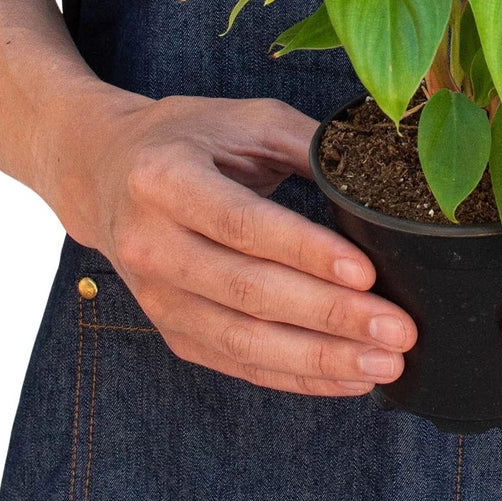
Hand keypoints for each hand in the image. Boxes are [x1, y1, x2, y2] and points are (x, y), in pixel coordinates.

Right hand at [47, 91, 417, 396]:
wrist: (104, 172)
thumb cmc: (189, 138)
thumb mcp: (246, 120)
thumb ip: (310, 144)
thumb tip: (385, 174)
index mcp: (166, 179)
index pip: (243, 224)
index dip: (306, 253)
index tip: (367, 273)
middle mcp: (151, 243)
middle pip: (248, 291)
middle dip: (330, 316)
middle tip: (397, 330)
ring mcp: (156, 297)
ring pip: (243, 341)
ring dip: (319, 360)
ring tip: (384, 365)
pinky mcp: (171, 330)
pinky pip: (237, 364)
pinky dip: (295, 377)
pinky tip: (347, 380)